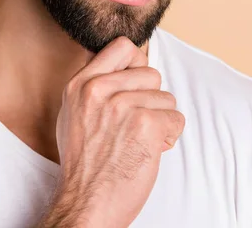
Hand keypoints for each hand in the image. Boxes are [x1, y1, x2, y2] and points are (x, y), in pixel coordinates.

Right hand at [40, 36, 184, 227]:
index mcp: (81, 84)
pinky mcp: (145, 123)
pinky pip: (176, 118)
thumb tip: (128, 61)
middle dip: (151, 99)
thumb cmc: (85, 164)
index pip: (122, 47)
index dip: (137, 64)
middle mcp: (99, 89)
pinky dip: (169, 136)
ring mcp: (122, 105)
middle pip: (151, 73)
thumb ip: (97, 85)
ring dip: (160, 120)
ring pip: (166, 98)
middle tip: (134, 125)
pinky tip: (149, 150)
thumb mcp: (75, 114)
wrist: (87, 204)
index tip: (136, 85)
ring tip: (138, 141)